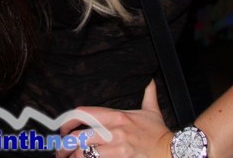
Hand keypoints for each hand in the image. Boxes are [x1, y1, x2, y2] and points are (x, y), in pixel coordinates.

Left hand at [56, 81, 173, 157]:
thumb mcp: (151, 111)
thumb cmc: (158, 132)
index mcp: (117, 116)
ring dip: (74, 157)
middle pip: (80, 136)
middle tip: (59, 150)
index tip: (63, 128)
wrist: (172, 150)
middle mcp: (114, 131)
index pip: (85, 113)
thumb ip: (148, 94)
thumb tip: (150, 81)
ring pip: (85, 153)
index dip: (69, 121)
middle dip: (65, 145)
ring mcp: (117, 147)